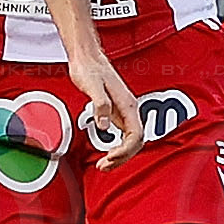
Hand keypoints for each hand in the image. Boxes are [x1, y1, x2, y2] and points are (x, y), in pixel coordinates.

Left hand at [69, 52, 145, 169]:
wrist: (87, 57)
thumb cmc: (90, 68)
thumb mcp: (92, 86)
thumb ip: (100, 105)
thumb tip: (104, 125)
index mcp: (127, 105)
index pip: (135, 136)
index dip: (124, 150)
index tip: (110, 157)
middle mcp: (129, 110)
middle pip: (135, 142)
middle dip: (122, 157)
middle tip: (103, 166)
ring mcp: (124, 112)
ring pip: (130, 141)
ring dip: (120, 156)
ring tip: (104, 165)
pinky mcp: (116, 112)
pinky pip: (123, 136)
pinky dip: (117, 148)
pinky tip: (108, 154)